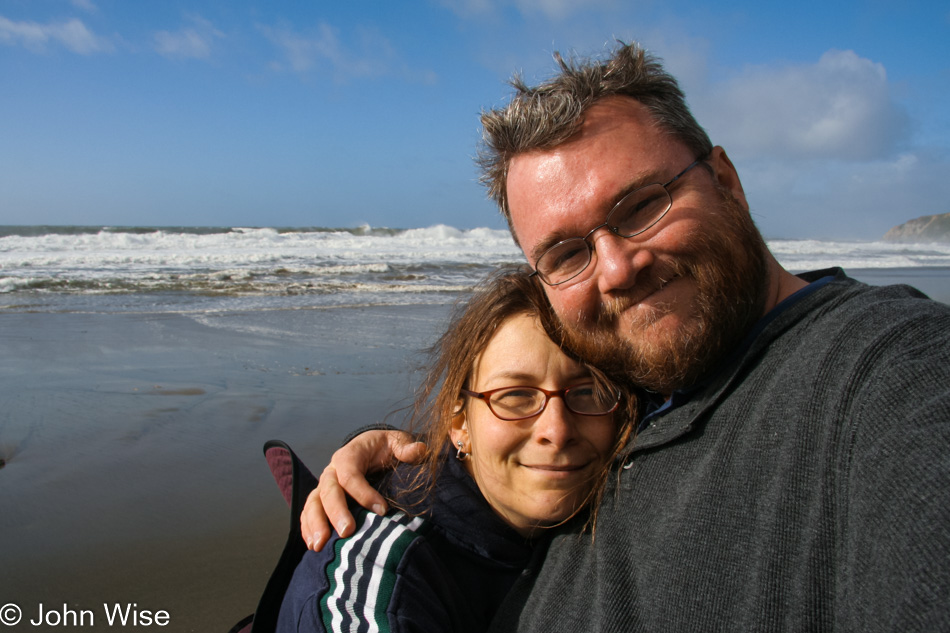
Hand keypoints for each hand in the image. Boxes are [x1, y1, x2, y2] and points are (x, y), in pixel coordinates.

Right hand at [300, 429, 425, 550]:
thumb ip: (406, 447)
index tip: (382, 510)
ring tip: (320, 545)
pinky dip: (307, 528)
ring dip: (315, 524)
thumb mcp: (397, 442)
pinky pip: (309, 513)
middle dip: (336, 512)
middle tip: (347, 532)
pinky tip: (313, 546)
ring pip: (314, 503)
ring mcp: (324, 486)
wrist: (371, 449)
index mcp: (349, 455)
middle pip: (329, 491)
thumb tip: (420, 450)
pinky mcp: (321, 499)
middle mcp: (332, 470)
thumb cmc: (385, 447)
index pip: (350, 474)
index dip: (363, 492)